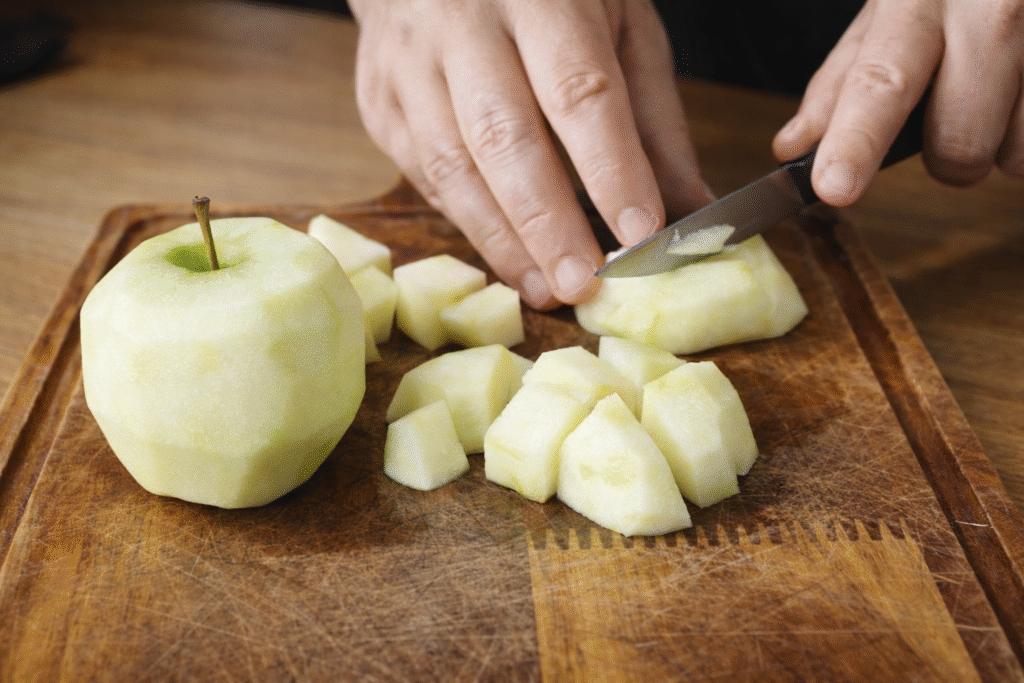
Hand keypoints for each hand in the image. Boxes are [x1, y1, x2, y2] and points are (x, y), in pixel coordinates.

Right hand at [349, 0, 714, 308]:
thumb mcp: (620, 23)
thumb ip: (654, 116)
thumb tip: (690, 206)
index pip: (578, 91)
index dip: (610, 168)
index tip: (641, 232)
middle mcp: (462, 22)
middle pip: (504, 137)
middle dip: (548, 223)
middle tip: (584, 284)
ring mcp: (409, 63)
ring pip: (452, 166)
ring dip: (503, 240)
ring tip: (545, 289)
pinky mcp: (380, 101)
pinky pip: (424, 174)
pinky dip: (469, 222)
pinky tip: (506, 253)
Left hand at [773, 0, 1023, 205]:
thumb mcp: (893, 7)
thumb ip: (842, 80)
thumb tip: (794, 148)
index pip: (883, 80)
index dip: (857, 140)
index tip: (835, 186)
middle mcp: (993, 8)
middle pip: (959, 145)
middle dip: (947, 154)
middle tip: (949, 114)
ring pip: (1015, 154)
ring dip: (1001, 141)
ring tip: (998, 86)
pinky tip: (1022, 86)